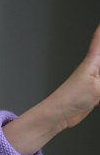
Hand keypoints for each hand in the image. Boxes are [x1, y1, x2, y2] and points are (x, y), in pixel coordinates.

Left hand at [3, 24, 99, 154]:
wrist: (58, 115)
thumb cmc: (70, 98)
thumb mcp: (98, 88)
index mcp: (93, 61)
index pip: (98, 39)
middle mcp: (94, 68)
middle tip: (98, 77)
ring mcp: (94, 81)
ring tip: (98, 92)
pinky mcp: (94, 93)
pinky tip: (99, 101)